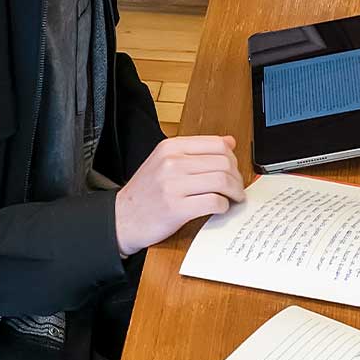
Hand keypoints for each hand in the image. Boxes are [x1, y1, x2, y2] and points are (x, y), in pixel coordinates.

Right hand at [112, 135, 245, 256]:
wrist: (122, 217)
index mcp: (171, 147)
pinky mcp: (177, 208)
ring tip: (233, 198)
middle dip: (237, 178)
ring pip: (222, 181)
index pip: (217, 144)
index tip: (233, 170)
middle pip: (223, 163)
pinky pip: (214, 202)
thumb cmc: (146, 192)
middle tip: (236, 188)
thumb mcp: (165, 161)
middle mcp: (172, 162)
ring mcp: (173, 185)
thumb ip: (196, 151)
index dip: (232, 158)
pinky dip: (224, 206)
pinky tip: (220, 208)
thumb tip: (230, 142)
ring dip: (234, 192)